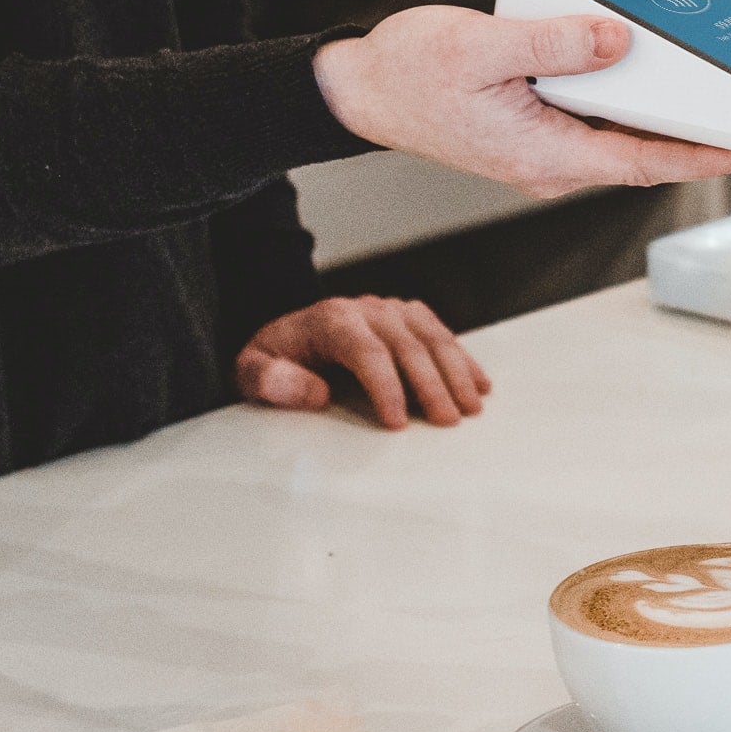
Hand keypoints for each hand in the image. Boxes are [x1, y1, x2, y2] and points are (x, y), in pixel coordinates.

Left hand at [237, 295, 492, 428]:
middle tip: (447, 421)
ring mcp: (391, 310)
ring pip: (432, 337)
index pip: (367, 352)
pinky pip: (441, 334)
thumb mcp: (251, 370)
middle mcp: (366, 309)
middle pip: (408, 346)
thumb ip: (272, 380)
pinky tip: (479, 384)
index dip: (386, 387)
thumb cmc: (273, 358)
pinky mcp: (407, 316)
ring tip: (470, 408)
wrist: (286, 334)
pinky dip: (463, 359)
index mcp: (331, 319)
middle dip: (431, 385)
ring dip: (456, 373)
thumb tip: (315, 393)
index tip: (398, 422)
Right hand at [315, 6, 730, 196]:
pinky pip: (592, 116)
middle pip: (641, 148)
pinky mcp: (533, 128)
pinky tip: (636, 62)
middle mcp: (549, 161)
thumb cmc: (407, 74)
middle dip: (695, 129)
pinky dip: (621, 93)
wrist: (358, 88)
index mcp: (543, 154)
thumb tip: (616, 40)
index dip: (704, 155)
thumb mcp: (482, 46)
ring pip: (618, 132)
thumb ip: (555, 44)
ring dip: (658, 109)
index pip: (644, 161)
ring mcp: (542, 148)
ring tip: (706, 78)